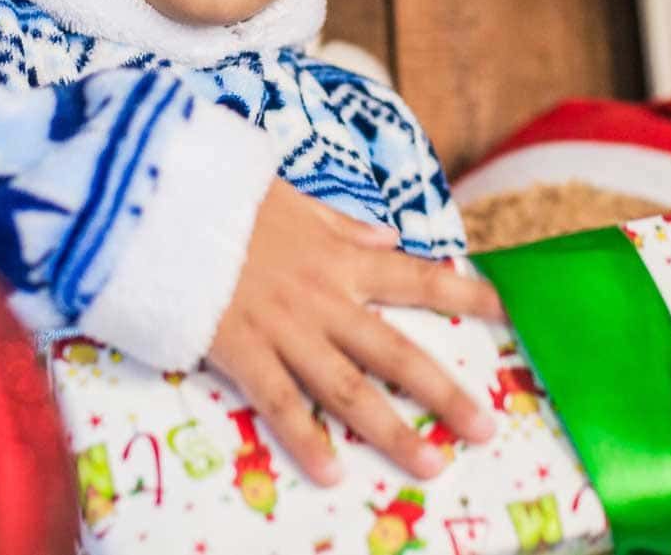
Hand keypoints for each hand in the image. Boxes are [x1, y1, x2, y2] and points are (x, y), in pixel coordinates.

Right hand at [206, 180, 503, 486]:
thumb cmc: (225, 198)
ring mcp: (283, 328)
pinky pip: (280, 401)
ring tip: (431, 465)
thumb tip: (387, 237)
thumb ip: (341, 225)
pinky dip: (306, 438)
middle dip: (445, 392)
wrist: (161, 203)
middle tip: (486, 428)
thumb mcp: (291, 199)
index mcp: (339, 257)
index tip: (508, 312)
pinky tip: (332, 473)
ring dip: (391, 430)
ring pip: (348, 387)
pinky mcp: (241, 349)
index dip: (465, 294)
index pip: (416, 278)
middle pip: (396, 352)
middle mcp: (322, 298)